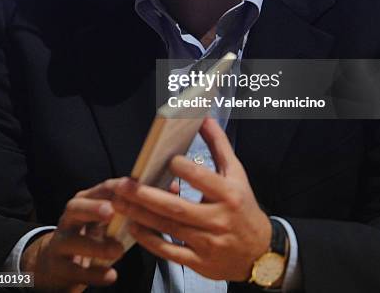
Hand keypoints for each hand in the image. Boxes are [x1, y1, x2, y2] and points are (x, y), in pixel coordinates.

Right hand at [21, 180, 124, 291]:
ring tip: (118, 251)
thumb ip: (126, 208)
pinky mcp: (58, 268)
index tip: (132, 189)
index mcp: (85, 201)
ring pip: (74, 241)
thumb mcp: (104, 219)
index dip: (115, 188)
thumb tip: (163, 192)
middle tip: (111, 212)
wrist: (56, 263)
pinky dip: (94, 274)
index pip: (100, 190)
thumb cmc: (90, 235)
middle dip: (93, 208)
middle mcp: (69, 218)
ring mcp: (60, 243)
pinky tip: (111, 275)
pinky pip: (75, 271)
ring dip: (96, 246)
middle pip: (77, 208)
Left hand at [110, 118, 271, 280]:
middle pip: (177, 208)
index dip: (184, 170)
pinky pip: (169, 252)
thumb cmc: (243, 206)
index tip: (167, 160)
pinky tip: (133, 227)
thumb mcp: (236, 173)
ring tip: (119, 202)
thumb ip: (219, 145)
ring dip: (141, 215)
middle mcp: (218, 219)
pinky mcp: (199, 262)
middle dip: (146, 196)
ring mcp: (208, 243)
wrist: (260, 252)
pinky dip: (150, 241)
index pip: (203, 179)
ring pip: (169, 228)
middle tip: (123, 185)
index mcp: (229, 194)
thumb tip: (204, 118)